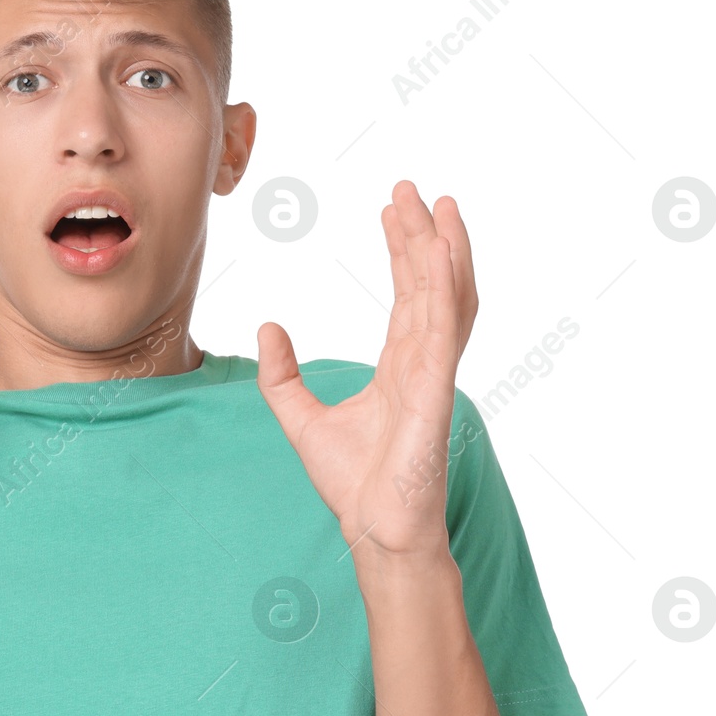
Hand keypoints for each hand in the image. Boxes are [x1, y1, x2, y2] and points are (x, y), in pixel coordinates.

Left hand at [257, 181, 477, 559]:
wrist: (372, 527)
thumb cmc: (352, 483)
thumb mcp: (300, 417)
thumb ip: (282, 374)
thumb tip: (267, 328)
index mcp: (401, 366)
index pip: (406, 294)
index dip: (401, 250)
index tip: (391, 210)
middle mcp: (423, 362)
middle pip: (429, 284)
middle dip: (422, 234)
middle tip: (412, 188)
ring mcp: (434, 373)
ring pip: (448, 297)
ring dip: (446, 248)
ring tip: (439, 204)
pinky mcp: (436, 389)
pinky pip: (443, 328)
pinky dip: (444, 287)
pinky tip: (438, 251)